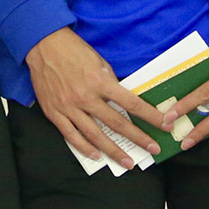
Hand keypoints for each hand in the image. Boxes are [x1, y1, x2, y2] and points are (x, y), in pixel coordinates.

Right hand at [25, 27, 166, 167]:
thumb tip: (124, 100)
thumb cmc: (73, 50)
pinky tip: (96, 155)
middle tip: (153, 149)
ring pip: (95, 135)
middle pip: (117, 123)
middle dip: (138, 138)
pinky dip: (84, 148)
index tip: (165, 125)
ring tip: (128, 162)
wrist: (43, 46)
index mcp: (100, 82)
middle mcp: (86, 97)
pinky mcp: (54, 113)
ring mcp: (69, 107)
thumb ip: (111, 83)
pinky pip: (71, 135)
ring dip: (113, 150)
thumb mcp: (99, 61)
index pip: (131, 103)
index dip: (150, 116)